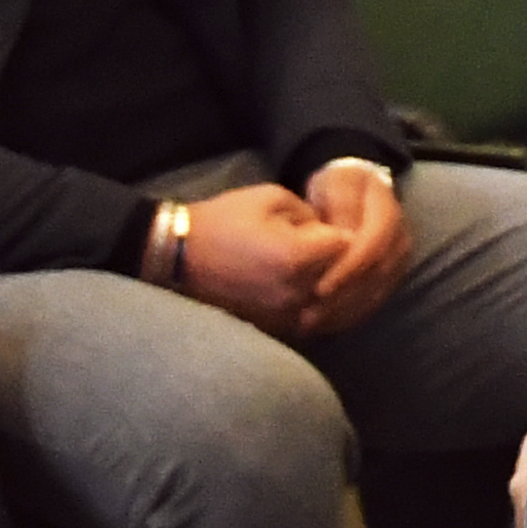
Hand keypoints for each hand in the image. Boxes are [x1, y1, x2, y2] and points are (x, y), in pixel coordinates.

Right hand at [176, 183, 348, 335]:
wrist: (179, 257)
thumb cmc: (224, 220)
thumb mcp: (271, 198)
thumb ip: (309, 213)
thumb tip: (330, 231)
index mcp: (297, 258)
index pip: (347, 245)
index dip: (343, 230)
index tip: (335, 222)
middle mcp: (297, 294)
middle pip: (343, 277)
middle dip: (341, 259)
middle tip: (331, 244)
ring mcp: (286, 317)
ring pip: (331, 302)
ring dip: (331, 284)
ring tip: (320, 264)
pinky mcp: (276, 329)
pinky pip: (312, 318)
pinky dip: (316, 303)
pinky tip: (307, 285)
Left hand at [298, 160, 414, 336]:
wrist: (357, 192)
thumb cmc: (339, 187)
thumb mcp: (336, 185)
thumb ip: (341, 208)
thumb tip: (345, 240)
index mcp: (388, 212)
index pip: (373, 247)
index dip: (348, 270)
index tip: (320, 289)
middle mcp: (401, 239)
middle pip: (376, 276)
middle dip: (343, 298)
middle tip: (310, 315)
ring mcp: (399, 260)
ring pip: (376, 293)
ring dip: (343, 312)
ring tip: (311, 323)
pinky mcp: (391, 277)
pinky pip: (374, 301)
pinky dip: (348, 315)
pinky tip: (323, 322)